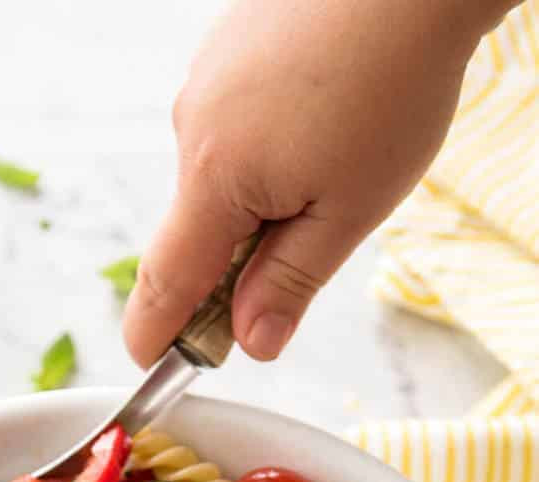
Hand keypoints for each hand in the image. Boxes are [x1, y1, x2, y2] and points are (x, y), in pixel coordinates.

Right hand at [123, 0, 510, 366]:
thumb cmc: (391, 83)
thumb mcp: (349, 211)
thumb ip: (290, 284)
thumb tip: (251, 343)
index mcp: (214, 180)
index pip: (164, 283)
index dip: (156, 334)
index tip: (154, 364)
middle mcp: (191, 129)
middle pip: (195, 230)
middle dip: (236, 261)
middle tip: (304, 255)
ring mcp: (203, 83)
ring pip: (217, 175)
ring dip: (258, 196)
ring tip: (331, 163)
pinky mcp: (224, 51)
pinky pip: (230, 124)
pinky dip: (262, 145)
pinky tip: (319, 120)